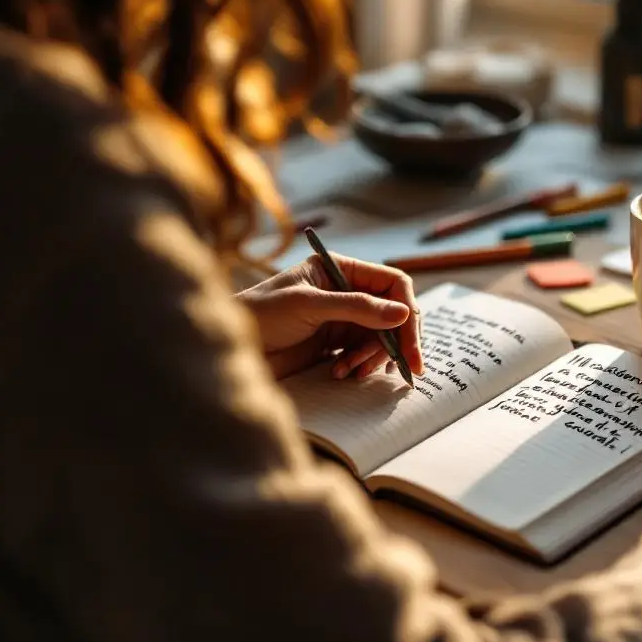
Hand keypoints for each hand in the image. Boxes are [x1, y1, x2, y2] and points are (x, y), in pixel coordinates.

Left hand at [236, 254, 424, 380]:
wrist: (230, 349)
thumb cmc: (259, 314)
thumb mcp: (309, 306)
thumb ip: (357, 308)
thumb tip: (403, 313)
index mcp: (340, 269)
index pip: (392, 283)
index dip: (406, 310)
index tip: (410, 340)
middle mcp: (346, 290)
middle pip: (392, 312)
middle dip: (398, 340)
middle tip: (407, 367)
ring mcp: (342, 317)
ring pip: (381, 336)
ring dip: (373, 356)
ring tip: (351, 370)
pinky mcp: (334, 343)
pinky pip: (364, 353)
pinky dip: (359, 365)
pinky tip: (340, 372)